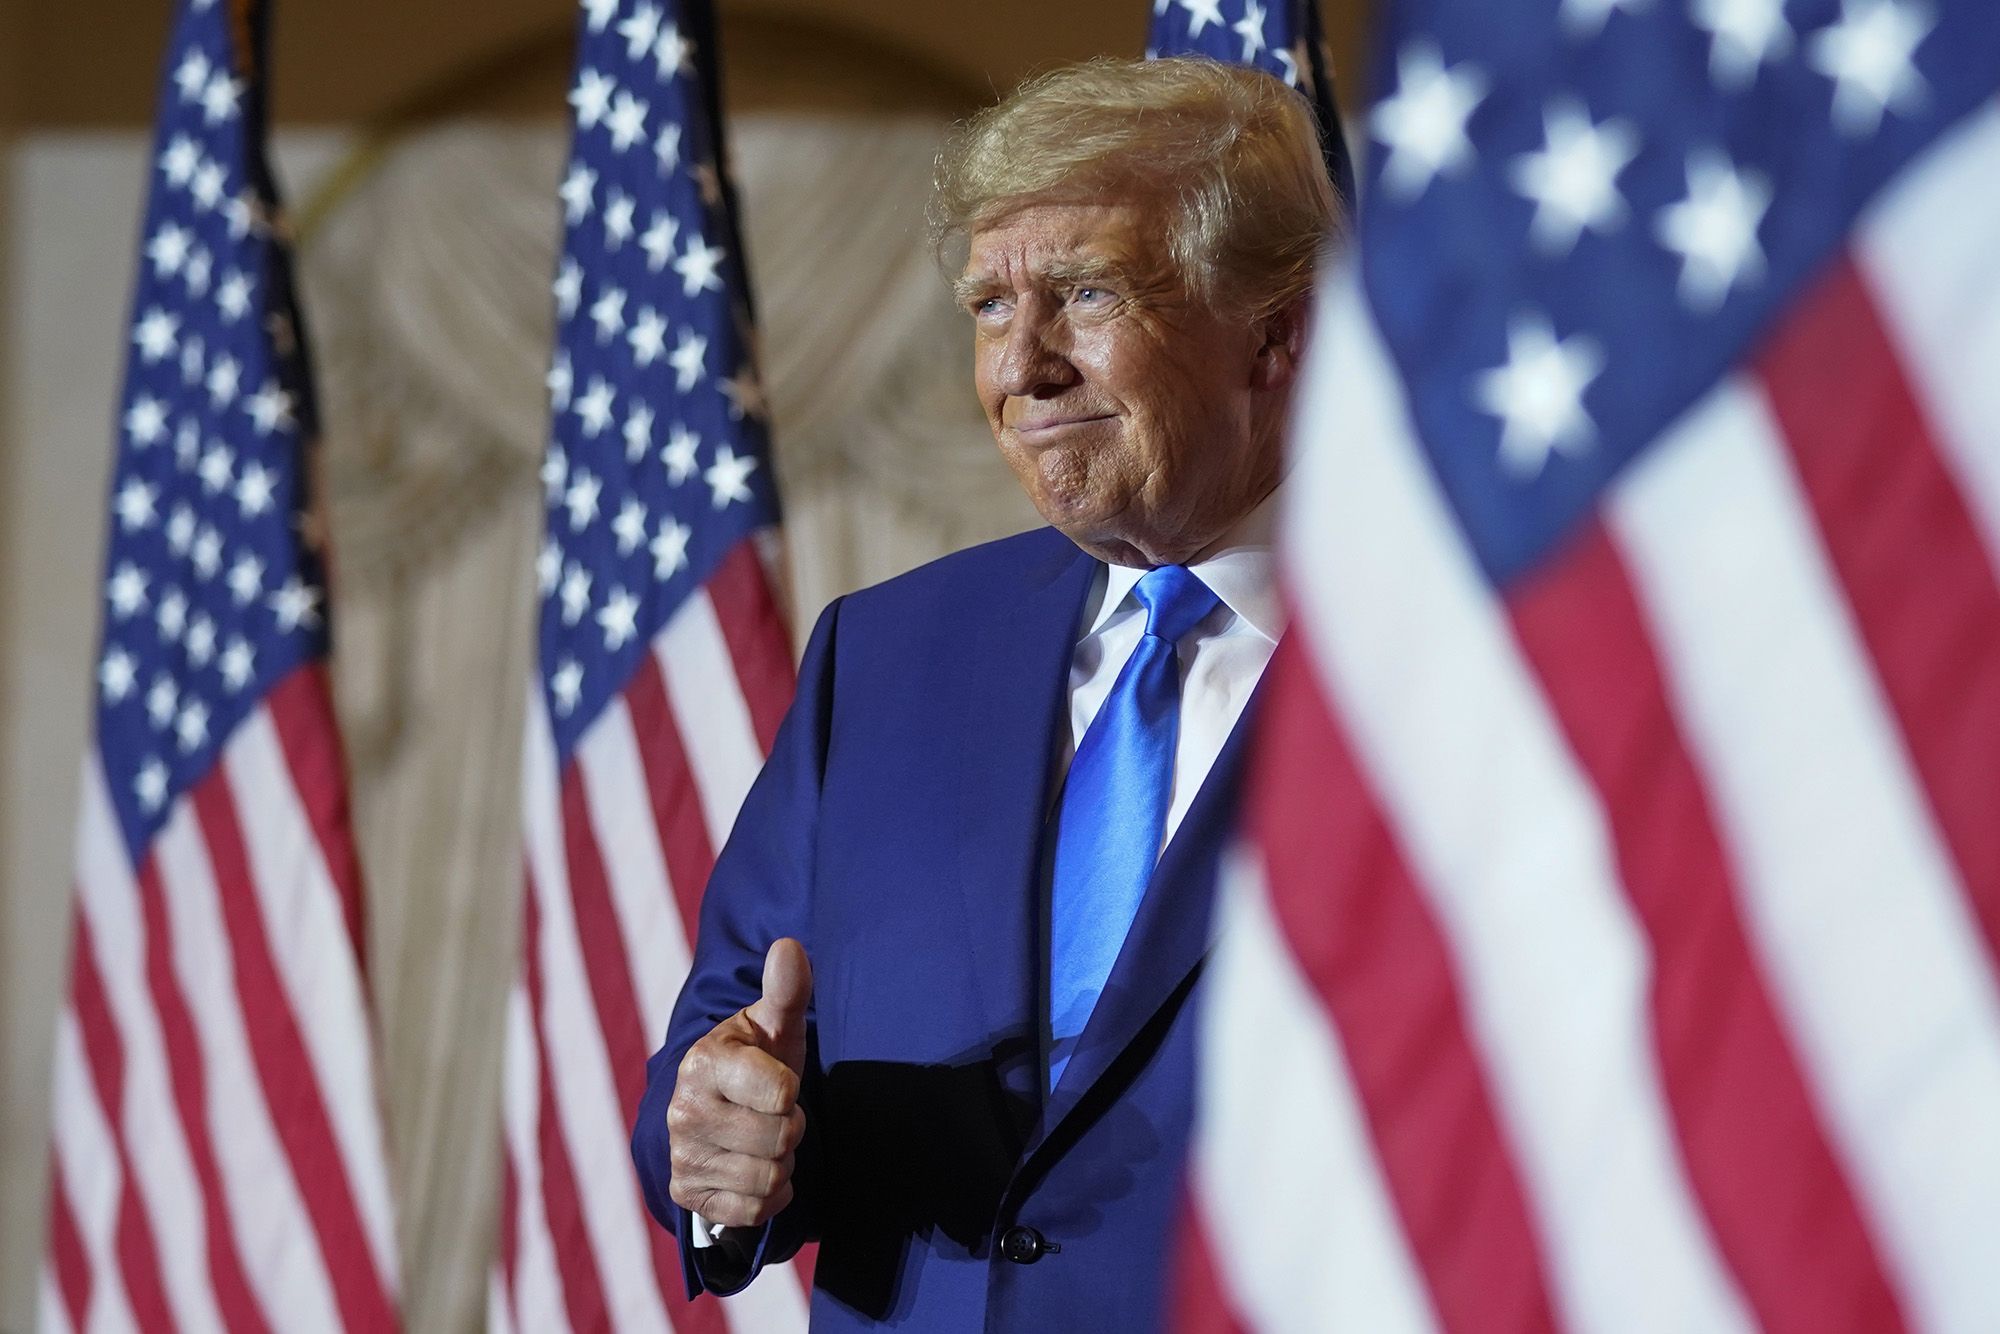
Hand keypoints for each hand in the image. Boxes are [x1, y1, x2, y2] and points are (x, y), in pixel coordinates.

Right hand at [666, 938, 811, 1227]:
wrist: (718, 1107)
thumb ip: (786, 989)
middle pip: (780, 1140)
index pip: (781, 1093)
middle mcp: (684, 1111)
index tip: (777, 1081)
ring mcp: (683, 1156)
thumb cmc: (757, 1059)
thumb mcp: (773, 1025)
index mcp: (704, 1062)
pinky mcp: (687, 1193)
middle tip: (770, 1113)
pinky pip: (753, 1211)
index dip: (792, 1092)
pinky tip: (752, 1168)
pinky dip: (767, 1196)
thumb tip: (789, 945)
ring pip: (769, 1178)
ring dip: (780, 1163)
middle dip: (789, 1129)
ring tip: (760, 1138)